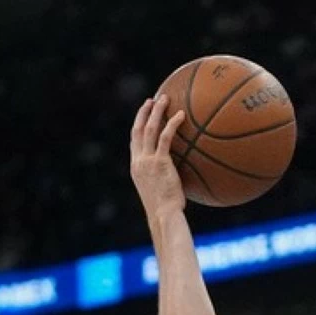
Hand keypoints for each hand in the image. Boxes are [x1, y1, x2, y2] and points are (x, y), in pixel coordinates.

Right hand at [130, 95, 186, 218]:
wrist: (164, 216)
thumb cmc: (167, 210)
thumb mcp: (162, 192)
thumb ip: (166, 179)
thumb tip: (181, 177)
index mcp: (136, 167)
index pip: (134, 141)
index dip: (138, 125)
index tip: (144, 114)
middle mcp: (138, 161)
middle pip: (138, 130)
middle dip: (144, 113)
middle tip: (152, 100)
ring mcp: (147, 160)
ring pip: (149, 129)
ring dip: (156, 111)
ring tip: (164, 98)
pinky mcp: (160, 162)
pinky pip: (166, 137)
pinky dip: (172, 124)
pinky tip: (181, 115)